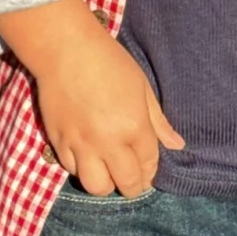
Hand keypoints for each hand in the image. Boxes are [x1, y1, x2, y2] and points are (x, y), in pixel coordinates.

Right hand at [0, 0, 183, 196]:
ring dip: (106, 182)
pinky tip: (85, 154)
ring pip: (96, 186)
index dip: (151, 170)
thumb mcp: (142, 87)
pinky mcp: (58, 141)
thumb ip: (158, 122)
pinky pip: (71, 169)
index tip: (148, 167)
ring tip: (107, 169)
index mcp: (134, 127)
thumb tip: (178, 145)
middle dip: (134, 185)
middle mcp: (108, 142)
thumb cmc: (109, 62)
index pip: (149, 165)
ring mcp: (81, 144)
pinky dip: (80, 167)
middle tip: (131, 176)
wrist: (65, 49)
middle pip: (126, 184)